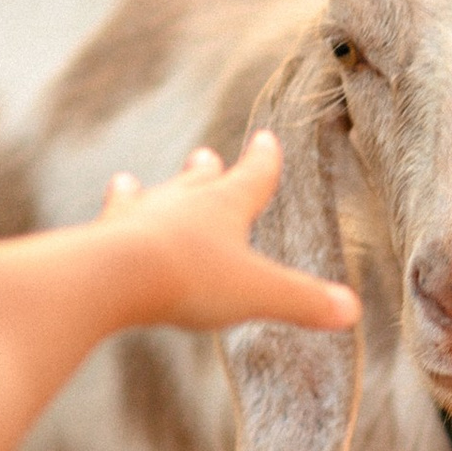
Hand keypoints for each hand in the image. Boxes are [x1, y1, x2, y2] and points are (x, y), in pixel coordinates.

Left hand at [99, 133, 359, 338]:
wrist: (114, 275)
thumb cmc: (192, 277)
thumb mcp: (258, 293)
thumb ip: (303, 301)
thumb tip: (352, 311)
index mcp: (224, 207)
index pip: (251, 177)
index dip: (262, 162)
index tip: (266, 139)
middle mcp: (180, 202)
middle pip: (197, 182)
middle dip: (205, 173)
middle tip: (204, 156)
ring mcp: (136, 217)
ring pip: (146, 198)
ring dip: (145, 192)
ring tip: (129, 181)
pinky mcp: (100, 240)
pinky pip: (107, 227)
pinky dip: (109, 223)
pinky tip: (100, 227)